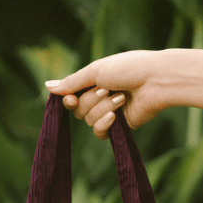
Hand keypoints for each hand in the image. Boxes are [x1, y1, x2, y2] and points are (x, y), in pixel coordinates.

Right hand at [45, 50, 163, 137]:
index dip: (68, 100)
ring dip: (103, 107)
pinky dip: (105, 123)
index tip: (70, 98)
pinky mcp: (119, 127)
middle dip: (90, 100)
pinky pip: (99, 133)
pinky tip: (116, 115)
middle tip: (107, 88)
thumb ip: (72, 82)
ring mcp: (109, 113)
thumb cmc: (128, 69)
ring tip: (121, 97)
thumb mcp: (95, 71)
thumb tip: (47, 87)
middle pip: (78, 110)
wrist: (155, 80)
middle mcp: (99, 98)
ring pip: (89, 120)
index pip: (70, 96)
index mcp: (94, 82)